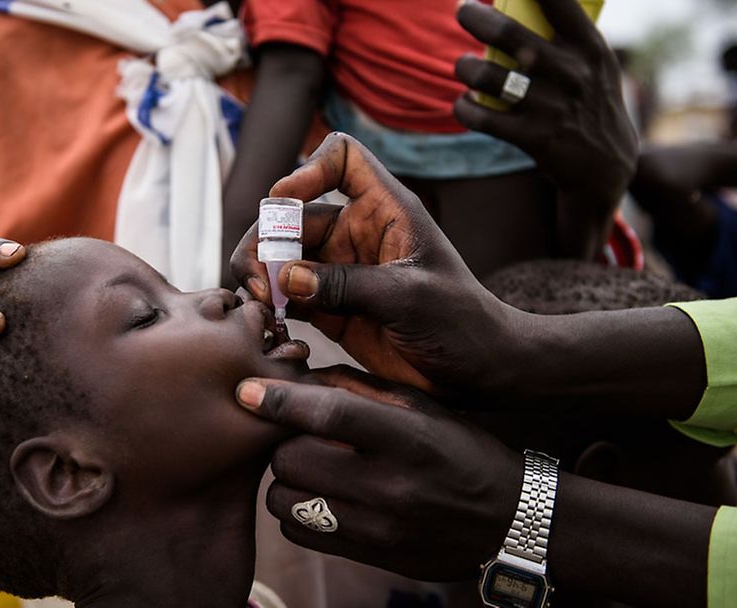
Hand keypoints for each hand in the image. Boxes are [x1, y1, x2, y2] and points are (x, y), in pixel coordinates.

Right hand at [230, 132, 522, 394]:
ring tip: (260, 302)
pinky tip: (269, 323)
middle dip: (267, 240)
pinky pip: (287, 295)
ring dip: (260, 272)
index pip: (342, 158)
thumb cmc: (460, 324)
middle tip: (259, 280)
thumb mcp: (409, 298)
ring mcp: (340, 270)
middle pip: (293, 214)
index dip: (309, 169)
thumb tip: (286, 277)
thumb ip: (348, 285)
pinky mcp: (330, 308)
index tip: (286, 199)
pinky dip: (269, 304)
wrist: (476, 372)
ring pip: (281, 255)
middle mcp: (357, 232)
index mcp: (385, 210)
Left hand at [235, 366, 521, 580]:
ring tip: (308, 465)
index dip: (279, 399)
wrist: (508, 522)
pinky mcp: (369, 556)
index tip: (246, 389)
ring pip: (285, 500)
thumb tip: (300, 377)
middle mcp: (390, 486)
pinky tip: (317, 495)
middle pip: (292, 459)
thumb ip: (359, 389)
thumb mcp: (422, 408)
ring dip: (284, 479)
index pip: (328, 415)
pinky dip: (294, 511)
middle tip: (294, 433)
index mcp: (407, 438)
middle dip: (282, 441)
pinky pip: (298, 533)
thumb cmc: (461, 451)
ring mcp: (377, 528)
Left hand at [453, 0, 637, 257]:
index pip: (561, 3)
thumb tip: (523, 5)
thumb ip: (568, 39)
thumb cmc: (590, 105)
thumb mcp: (595, 67)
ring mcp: (553, 108)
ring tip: (463, 67)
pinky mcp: (535, 139)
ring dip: (466, 69)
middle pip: (512, 36)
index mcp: (592, 49)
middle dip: (478, 18)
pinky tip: (462, 104)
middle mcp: (573, 74)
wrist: (606, 169)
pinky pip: (484, 119)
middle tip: (462, 10)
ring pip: (490, 78)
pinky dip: (465, 109)